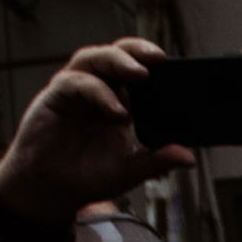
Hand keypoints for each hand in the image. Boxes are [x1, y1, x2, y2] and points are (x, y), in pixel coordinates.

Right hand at [0, 39, 192, 223]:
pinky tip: (116, 110)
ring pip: (95, 58)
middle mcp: (98, 88)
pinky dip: (99, 92)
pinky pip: (77, 83)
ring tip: (141, 74)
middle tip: (160, 59)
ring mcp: (76, 89)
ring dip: (119, 61)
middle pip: (118, 54)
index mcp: (120, 99)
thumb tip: (190, 158)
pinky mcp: (56, 95)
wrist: (51, 190)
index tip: (179, 68)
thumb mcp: (129, 170)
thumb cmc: (88, 175)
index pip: (138, 69)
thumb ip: (157, 161)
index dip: (155, 64)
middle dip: (138, 51)